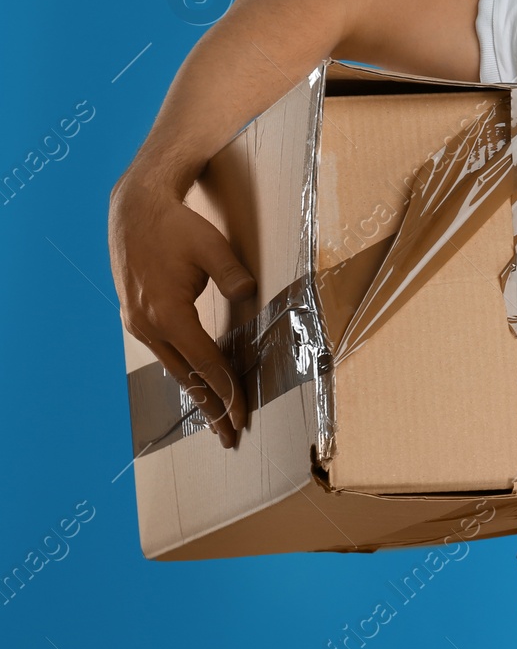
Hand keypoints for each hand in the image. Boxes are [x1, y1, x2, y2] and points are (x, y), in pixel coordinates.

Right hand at [108, 172, 254, 448]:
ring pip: (173, 370)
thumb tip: (250, 294)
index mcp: (168, 314)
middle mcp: (148, 326)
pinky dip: (183, 373)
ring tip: (215, 421)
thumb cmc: (177, 226)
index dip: (227, 391)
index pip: (206, 364)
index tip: (241, 417)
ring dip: (196, 395)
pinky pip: (165, 355)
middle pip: (187, 378)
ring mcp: (138, 324)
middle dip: (211, 409)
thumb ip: (232, 273)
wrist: (135, 209)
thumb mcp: (211, 245)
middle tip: (230, 438)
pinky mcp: (137, 318)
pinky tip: (195, 385)